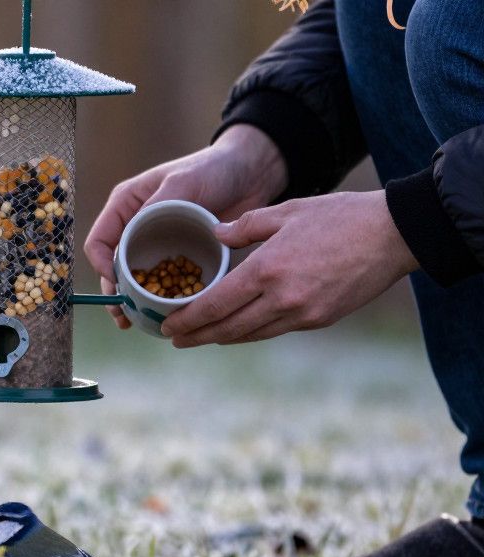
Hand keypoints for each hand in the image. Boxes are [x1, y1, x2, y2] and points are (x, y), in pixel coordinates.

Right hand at [84, 125, 286, 327]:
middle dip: (115, 293)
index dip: (102, 266)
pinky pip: (165, 282)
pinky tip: (167, 315)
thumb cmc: (213, 168)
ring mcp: (157, 245)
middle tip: (122, 315)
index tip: (117, 284)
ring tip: (136, 323)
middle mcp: (136, 228)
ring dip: (135, 302)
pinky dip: (163, 299)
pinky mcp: (179, 257)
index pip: (100, 240)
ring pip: (137, 279)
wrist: (251, 174)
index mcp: (127, 206)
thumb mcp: (182, 182)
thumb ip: (157, 205)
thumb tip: (134, 233)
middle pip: (114, 267)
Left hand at [160, 191, 419, 346]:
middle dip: (197, 337)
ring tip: (200, 338)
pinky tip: (238, 329)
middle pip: (227, 328)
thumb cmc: (338, 217)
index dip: (188, 320)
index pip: (215, 305)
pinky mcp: (319, 320)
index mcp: (266, 270)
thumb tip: (215, 235)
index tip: (168, 326)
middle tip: (175, 340)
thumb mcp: (286, 212)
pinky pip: (275, 330)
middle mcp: (281, 299)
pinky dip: (251, 332)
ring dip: (222, 338)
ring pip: (250, 334)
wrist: (394, 235)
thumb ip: (245, 226)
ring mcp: (302, 314)